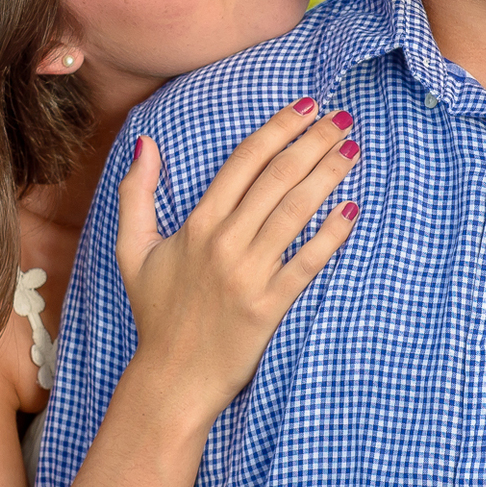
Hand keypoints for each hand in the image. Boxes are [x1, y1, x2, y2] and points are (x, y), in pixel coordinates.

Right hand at [115, 99, 360, 413]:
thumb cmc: (156, 313)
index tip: (308, 107)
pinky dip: (332, 234)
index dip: (279, 128)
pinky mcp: (269, 306)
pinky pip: (307, 262)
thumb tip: (145, 144)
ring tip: (352, 150)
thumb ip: (135, 194)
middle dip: (313, 142)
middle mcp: (223, 243)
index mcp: (196, 225)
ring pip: (295, 211)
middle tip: (343, 119)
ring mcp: (248, 275)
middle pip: (276, 178)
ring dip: (328, 175)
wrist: (172, 379)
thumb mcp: (132, 251)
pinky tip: (353, 209)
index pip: (244, 161)